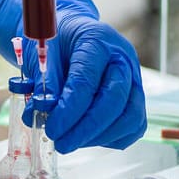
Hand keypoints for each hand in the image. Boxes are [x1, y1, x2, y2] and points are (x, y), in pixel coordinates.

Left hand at [0, 0, 145, 149]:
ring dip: (99, 137)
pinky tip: (86, 138)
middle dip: (86, 129)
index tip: (52, 129)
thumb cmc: (57, 41)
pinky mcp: (136, 97)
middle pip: (114, 101)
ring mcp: (134, 79)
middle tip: (62, 143)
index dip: (69, 111)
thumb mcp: (43, 54)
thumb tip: (46, 112)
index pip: (87, 82)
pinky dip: (110, 138)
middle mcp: (122, 59)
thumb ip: (47, 83)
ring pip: (130, 117)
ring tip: (71, 141)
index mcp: (97, 41)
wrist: (71, 34)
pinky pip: (133, 126)